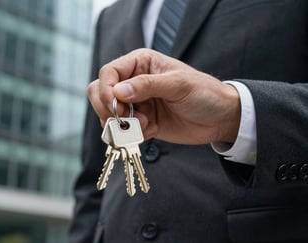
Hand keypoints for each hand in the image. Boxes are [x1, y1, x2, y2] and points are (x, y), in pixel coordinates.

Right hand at [87, 48, 240, 143]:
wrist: (219, 118)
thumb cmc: (204, 93)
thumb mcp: (178, 84)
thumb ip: (147, 86)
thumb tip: (117, 91)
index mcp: (140, 63)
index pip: (108, 73)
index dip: (106, 90)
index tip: (117, 106)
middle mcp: (133, 82)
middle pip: (100, 92)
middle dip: (109, 109)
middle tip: (128, 119)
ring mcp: (135, 103)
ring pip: (107, 114)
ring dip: (122, 124)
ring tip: (146, 125)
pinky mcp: (139, 121)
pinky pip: (122, 130)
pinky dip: (133, 134)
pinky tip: (152, 130)